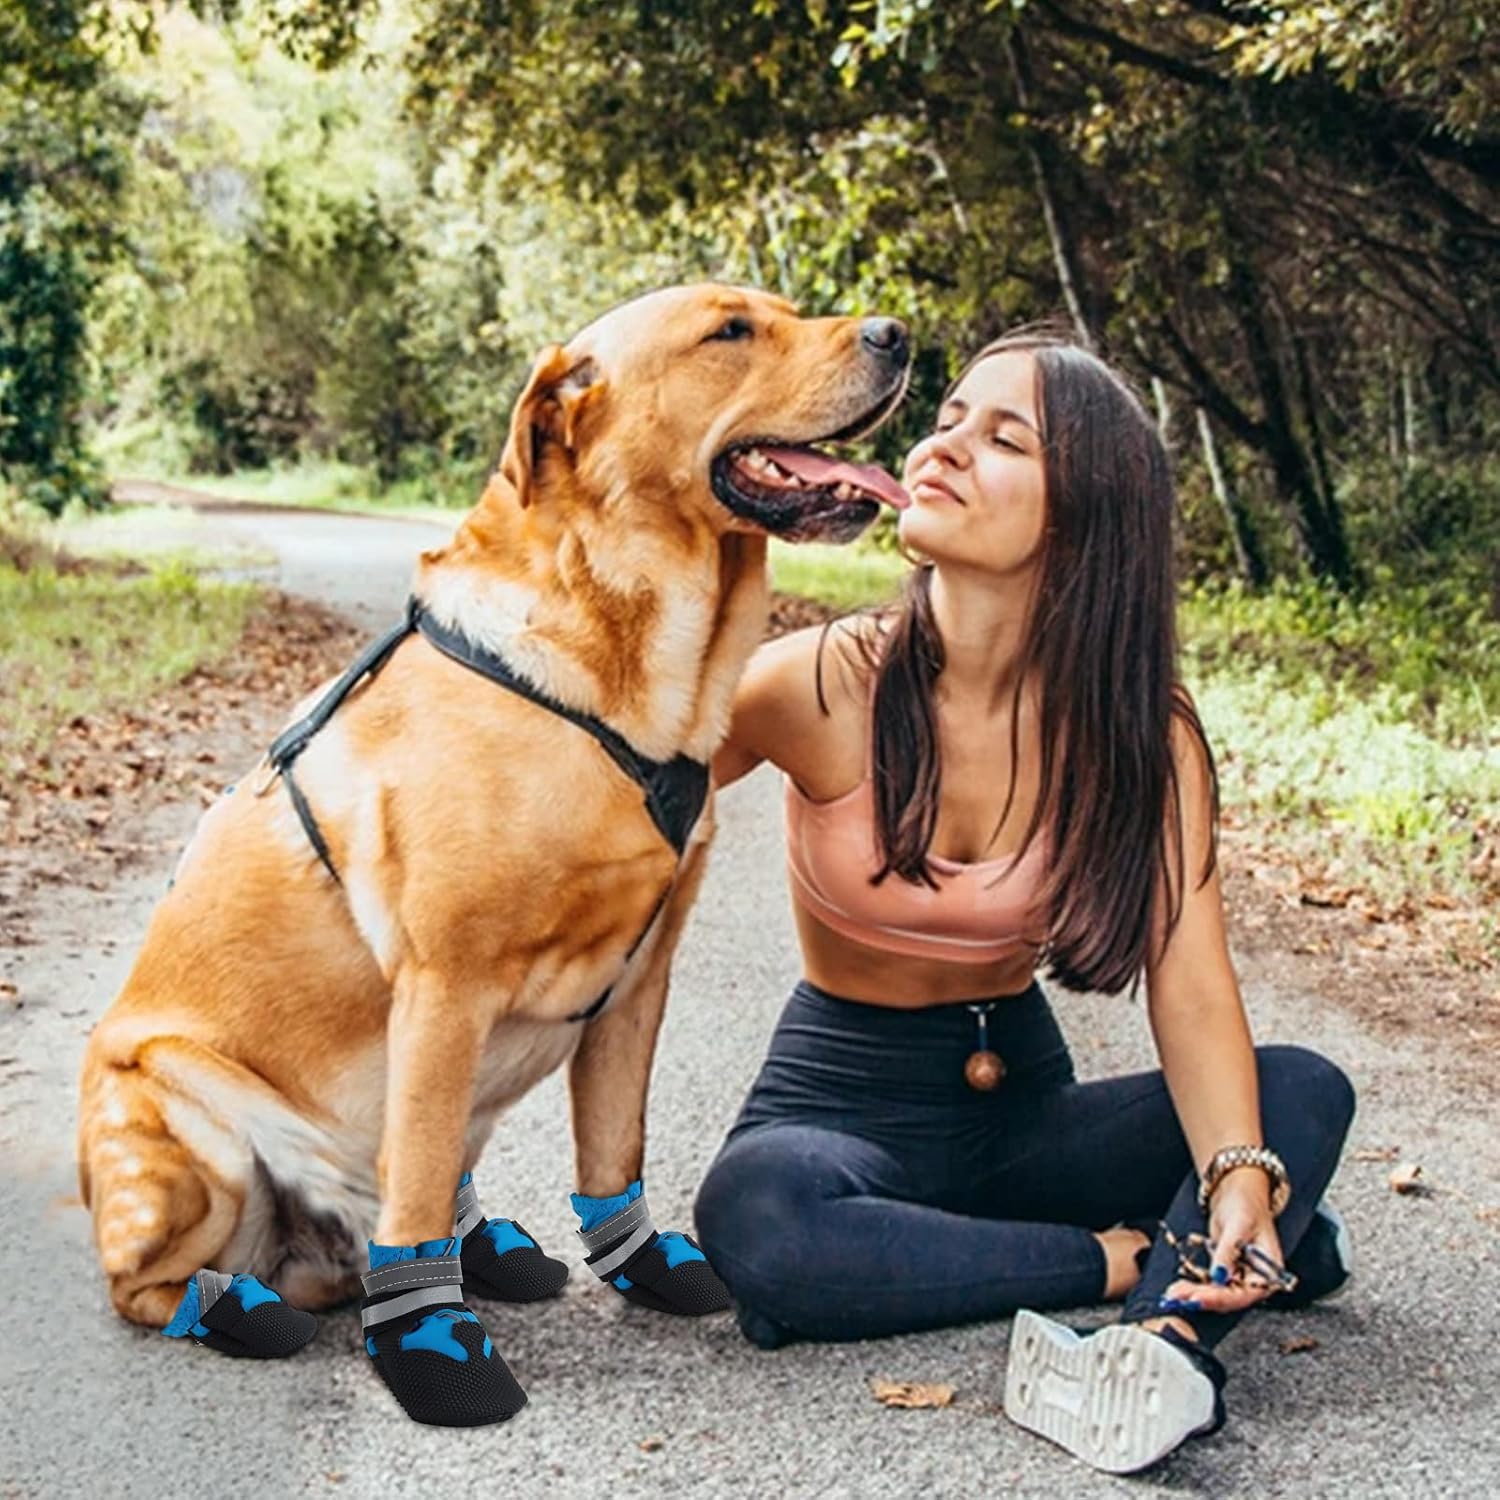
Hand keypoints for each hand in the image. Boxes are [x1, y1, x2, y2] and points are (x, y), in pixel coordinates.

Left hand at [1163, 1171, 1285, 1313]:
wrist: (1236, 1193)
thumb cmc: (1246, 1205)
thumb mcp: (1238, 1225)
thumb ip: (1228, 1253)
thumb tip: (1219, 1276)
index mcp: (1269, 1272)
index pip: (1245, 1294)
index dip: (1222, 1299)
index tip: (1199, 1299)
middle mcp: (1255, 1279)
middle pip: (1229, 1298)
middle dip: (1203, 1298)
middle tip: (1180, 1298)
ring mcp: (1239, 1277)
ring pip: (1217, 1294)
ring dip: (1195, 1295)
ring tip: (1174, 1295)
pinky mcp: (1224, 1272)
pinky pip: (1210, 1285)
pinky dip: (1195, 1287)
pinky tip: (1180, 1289)